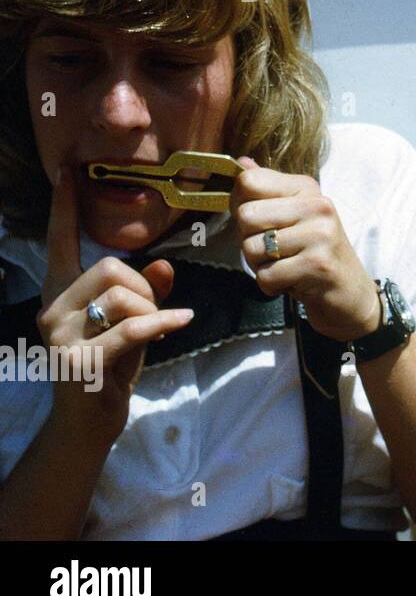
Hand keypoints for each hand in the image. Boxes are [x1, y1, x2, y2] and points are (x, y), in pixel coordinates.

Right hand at [38, 166, 194, 446]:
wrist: (89, 423)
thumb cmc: (112, 364)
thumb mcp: (132, 323)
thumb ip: (144, 293)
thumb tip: (162, 265)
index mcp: (60, 293)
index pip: (59, 241)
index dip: (64, 208)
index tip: (67, 172)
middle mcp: (52, 308)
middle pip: (110, 267)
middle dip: (143, 286)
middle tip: (153, 312)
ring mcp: (60, 336)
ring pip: (123, 295)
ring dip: (152, 310)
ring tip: (152, 331)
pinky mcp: (78, 361)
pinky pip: (133, 328)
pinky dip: (163, 322)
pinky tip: (183, 320)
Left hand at [230, 157, 380, 342]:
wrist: (350, 293)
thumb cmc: (314, 252)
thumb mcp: (294, 215)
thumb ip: (267, 190)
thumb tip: (241, 162)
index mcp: (307, 188)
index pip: (249, 181)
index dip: (240, 205)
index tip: (259, 222)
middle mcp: (318, 206)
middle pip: (246, 215)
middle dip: (248, 240)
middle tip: (273, 251)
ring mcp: (321, 235)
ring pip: (252, 248)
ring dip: (260, 266)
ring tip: (284, 266)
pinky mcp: (318, 265)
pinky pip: (266, 276)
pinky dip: (271, 286)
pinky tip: (292, 281)